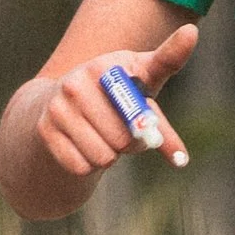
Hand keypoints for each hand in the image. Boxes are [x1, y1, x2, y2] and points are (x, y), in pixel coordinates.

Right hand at [34, 21, 198, 180]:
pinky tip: (84, 144)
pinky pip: (81, 167)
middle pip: (124, 139)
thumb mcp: (144, 80)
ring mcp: (57, 108)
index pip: (136, 106)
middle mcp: (76, 83)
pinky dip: (89, 164)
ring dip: (110, 155)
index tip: (148, 126)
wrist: (63, 99)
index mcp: (104, 67)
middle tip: (124, 132)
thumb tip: (190, 70)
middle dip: (132, 143)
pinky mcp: (45, 132)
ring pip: (103, 157)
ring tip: (103, 136)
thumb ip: (171, 72)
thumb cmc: (117, 90)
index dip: (148, 123)